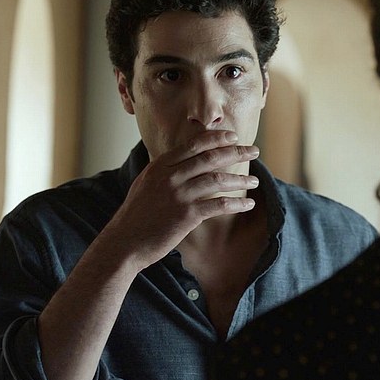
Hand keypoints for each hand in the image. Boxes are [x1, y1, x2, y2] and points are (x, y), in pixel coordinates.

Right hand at [99, 130, 259, 270]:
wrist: (123, 243)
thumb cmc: (135, 216)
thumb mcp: (145, 184)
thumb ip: (164, 172)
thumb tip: (182, 162)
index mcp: (160, 166)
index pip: (193, 145)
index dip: (216, 139)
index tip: (233, 137)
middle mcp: (170, 176)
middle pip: (210, 158)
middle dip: (235, 152)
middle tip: (253, 150)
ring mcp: (178, 195)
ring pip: (217, 179)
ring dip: (240, 179)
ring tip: (255, 180)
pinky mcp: (186, 215)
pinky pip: (218, 205)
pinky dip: (236, 203)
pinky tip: (249, 204)